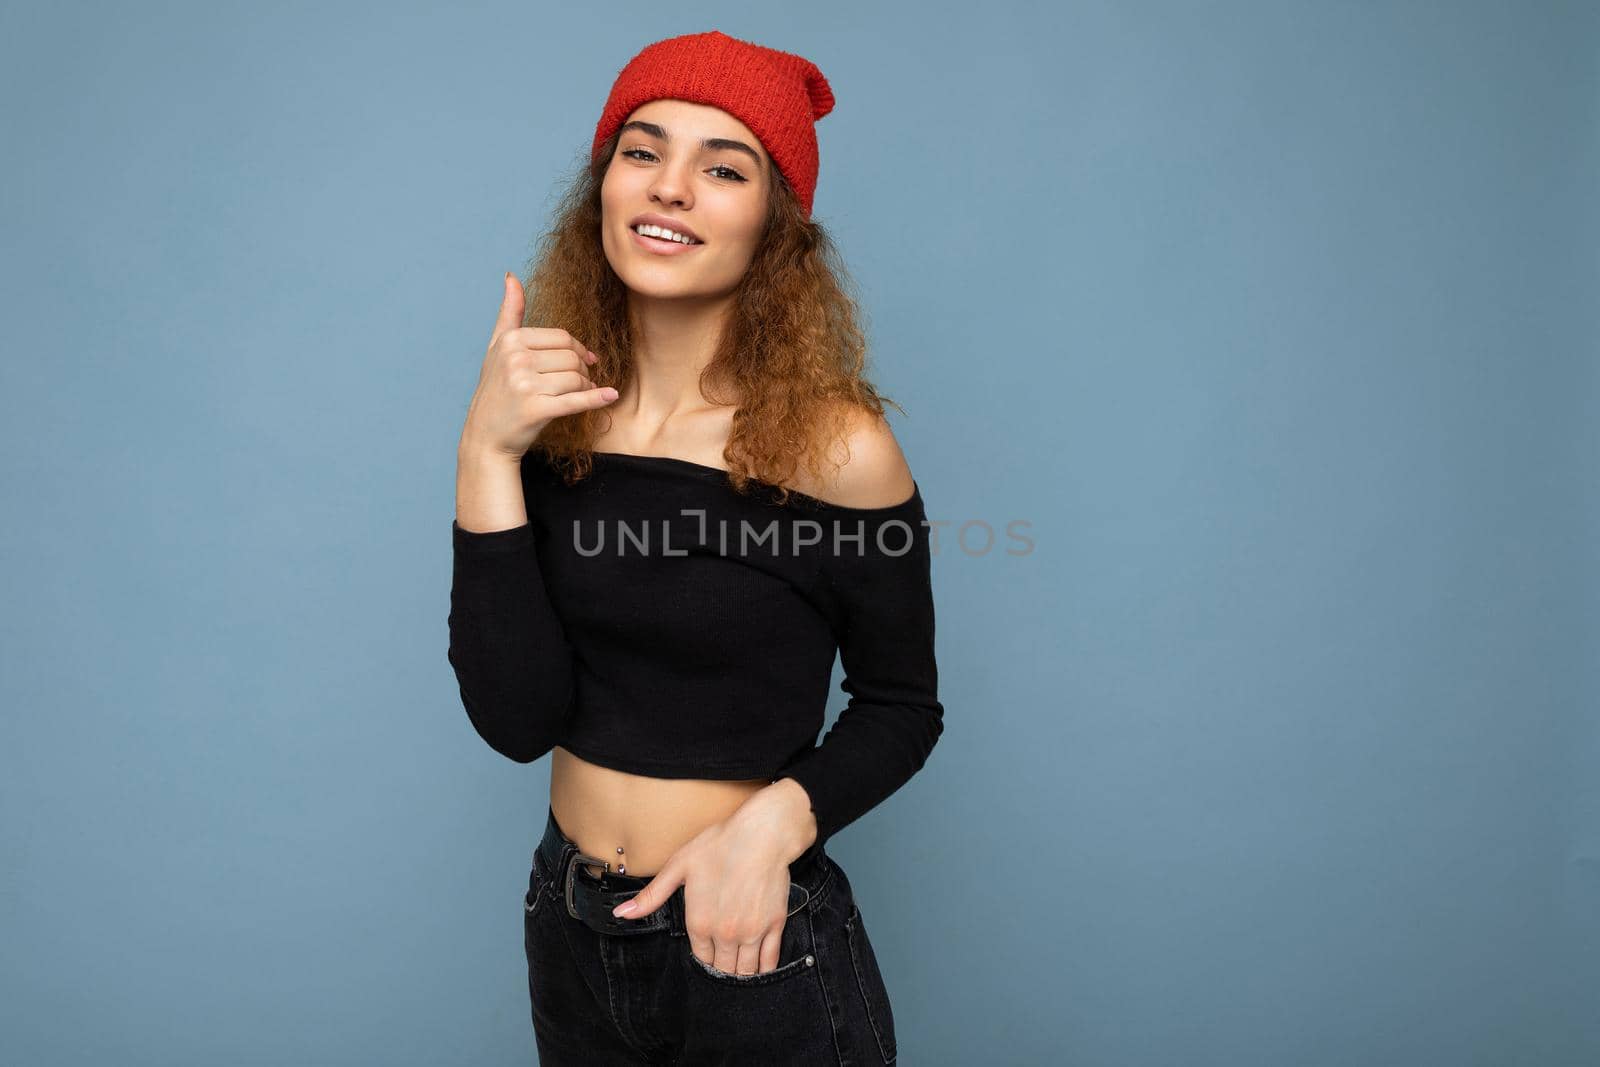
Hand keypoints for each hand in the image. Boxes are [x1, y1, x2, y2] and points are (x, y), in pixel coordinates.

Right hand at [459, 272, 617, 458]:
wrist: (486, 436)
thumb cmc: (495, 390)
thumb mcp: (497, 348)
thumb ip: (509, 313)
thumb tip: (511, 275)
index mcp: (510, 341)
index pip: (562, 337)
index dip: (577, 349)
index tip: (584, 360)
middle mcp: (515, 360)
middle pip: (571, 357)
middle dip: (582, 369)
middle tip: (580, 381)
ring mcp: (524, 385)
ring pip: (576, 378)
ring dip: (586, 386)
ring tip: (581, 392)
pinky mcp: (535, 410)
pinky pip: (576, 401)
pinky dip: (596, 399)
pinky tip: (609, 396)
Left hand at [610, 814, 795, 975]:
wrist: (762, 834)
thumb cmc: (721, 845)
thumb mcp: (679, 866)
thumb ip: (651, 896)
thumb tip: (622, 913)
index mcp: (699, 922)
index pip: (700, 958)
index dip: (703, 957)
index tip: (707, 953)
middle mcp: (725, 933)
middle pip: (722, 968)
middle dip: (721, 969)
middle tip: (722, 964)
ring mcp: (752, 931)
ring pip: (745, 970)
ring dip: (740, 974)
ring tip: (738, 970)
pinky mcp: (774, 925)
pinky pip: (769, 960)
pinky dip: (764, 970)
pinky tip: (760, 970)